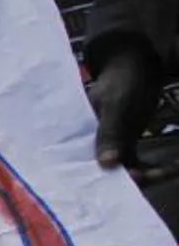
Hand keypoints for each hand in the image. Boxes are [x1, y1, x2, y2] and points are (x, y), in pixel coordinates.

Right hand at [90, 41, 168, 176]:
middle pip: (101, 170)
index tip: (118, 180)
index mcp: (77, 133)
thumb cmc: (123, 81)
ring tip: (164, 172)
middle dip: (123, 179)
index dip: (95, 176)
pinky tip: (168, 167)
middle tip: (147, 176)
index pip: (79, 162)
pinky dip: (150, 168)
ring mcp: (109, 144)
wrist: (140, 66)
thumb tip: (106, 164)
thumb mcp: (117, 105)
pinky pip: (135, 162)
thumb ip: (110, 133)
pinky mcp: (125, 144)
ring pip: (121, 169)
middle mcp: (90, 142)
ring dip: (142, 175)